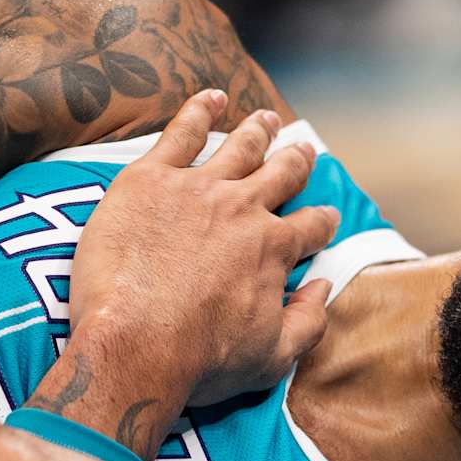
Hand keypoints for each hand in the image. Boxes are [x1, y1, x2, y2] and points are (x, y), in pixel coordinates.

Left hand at [69, 90, 340, 407]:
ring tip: (267, 119)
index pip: (311, 226)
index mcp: (275, 248)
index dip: (322, 223)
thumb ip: (308, 321)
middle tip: (302, 150)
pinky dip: (200, 110)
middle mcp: (244, 209)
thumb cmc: (200, 361)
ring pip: (239, 146)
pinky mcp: (150, 179)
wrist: (135, 345)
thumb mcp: (273, 357)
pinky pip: (181, 131)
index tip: (324, 220)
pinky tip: (211, 99)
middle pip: (281, 173)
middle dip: (296, 161)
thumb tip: (323, 288)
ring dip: (258, 130)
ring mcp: (198, 188)